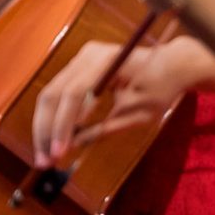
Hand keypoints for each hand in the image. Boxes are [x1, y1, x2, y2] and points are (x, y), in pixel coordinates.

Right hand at [32, 38, 198, 165]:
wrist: (171, 64)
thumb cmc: (161, 89)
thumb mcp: (138, 115)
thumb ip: (103, 129)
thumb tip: (71, 145)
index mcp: (106, 62)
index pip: (73, 93)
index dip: (62, 125)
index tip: (59, 153)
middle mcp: (87, 54)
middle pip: (53, 93)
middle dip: (46, 129)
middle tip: (43, 160)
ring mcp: (81, 57)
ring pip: (50, 94)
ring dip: (45, 126)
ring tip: (44, 155)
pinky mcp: (79, 65)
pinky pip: (59, 92)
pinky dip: (54, 117)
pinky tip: (52, 140)